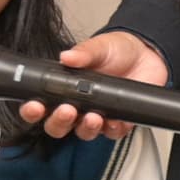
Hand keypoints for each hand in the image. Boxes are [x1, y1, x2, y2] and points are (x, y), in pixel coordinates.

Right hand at [17, 29, 168, 141]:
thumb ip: (83, 53)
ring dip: (86, 128)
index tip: (34, 107)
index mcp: (64, 89)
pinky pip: (112, 133)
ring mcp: (97, 116)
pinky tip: (114, 121)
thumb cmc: (116, 51)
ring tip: (92, 117)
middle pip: (58, 126)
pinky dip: (113, 129)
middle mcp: (77, 106)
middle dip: (59, 122)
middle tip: (66, 111)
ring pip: (84, 133)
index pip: (41, 105)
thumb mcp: (98, 47)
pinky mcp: (119, 121)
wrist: (147, 54)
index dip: (33, 110)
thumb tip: (67, 57)